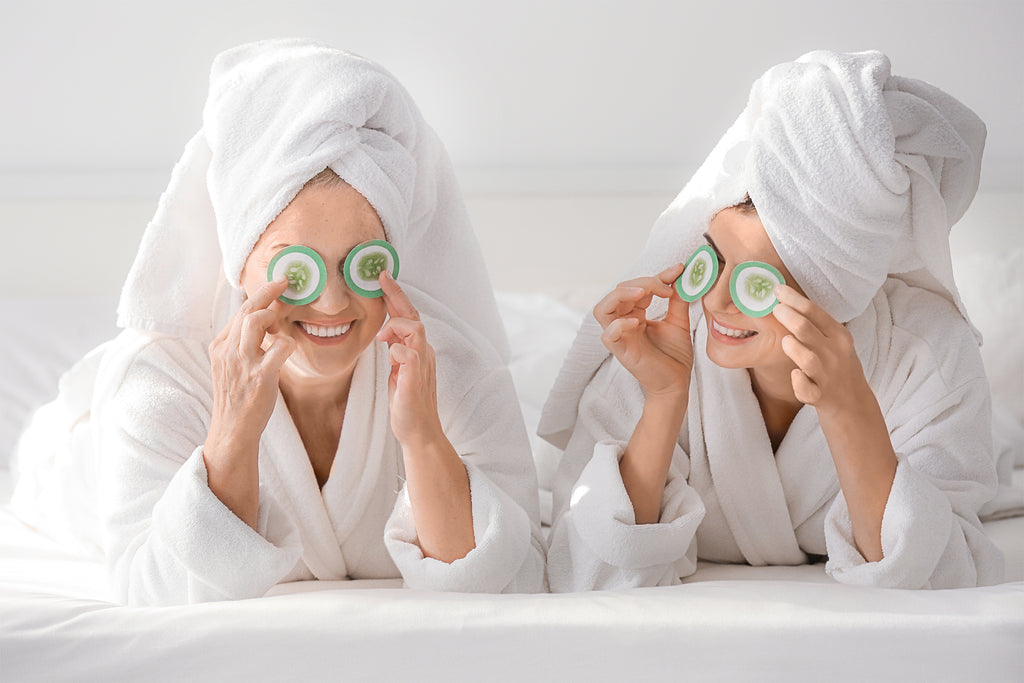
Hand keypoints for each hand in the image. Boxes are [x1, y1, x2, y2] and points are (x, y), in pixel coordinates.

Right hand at [207, 278, 295, 449]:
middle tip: (285, 283)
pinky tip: (287, 349)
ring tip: (280, 328)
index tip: (276, 285)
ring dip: (273, 317)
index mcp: (219, 346)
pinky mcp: (260, 377)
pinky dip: (288, 343)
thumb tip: (263, 321)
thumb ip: (242, 344)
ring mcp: (243, 363)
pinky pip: (279, 347)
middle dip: (268, 292)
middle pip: (247, 310)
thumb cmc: (237, 397)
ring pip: (256, 321)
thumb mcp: (231, 365)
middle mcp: (228, 351)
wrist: (232, 430)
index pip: (239, 311)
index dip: (260, 295)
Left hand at [376, 272, 443, 447]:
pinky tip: (390, 358)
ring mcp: (422, 364)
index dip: (397, 296)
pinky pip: (409, 354)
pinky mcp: (416, 379)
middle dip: (398, 294)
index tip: (383, 278)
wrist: (418, 431)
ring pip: (416, 329)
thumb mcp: (398, 370)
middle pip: (414, 316)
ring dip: (396, 325)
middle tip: (382, 277)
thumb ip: (396, 350)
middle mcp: (424, 352)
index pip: (409, 317)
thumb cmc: (407, 402)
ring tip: (382, 336)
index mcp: (419, 350)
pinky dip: (396, 350)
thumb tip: (386, 332)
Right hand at [594, 263, 692, 397]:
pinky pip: (608, 334)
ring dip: (622, 295)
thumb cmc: (674, 356)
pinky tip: (638, 322)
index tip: (679, 270)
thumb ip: (677, 300)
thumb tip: (682, 276)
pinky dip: (619, 324)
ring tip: (644, 293)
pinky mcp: (620, 351)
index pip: (638, 287)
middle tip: (666, 287)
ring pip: (603, 308)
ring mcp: (620, 336)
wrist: (677, 383)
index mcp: (635, 314)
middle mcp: (624, 322)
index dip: (657, 276)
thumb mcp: (679, 321)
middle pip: (619, 291)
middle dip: (643, 283)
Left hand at [771, 284, 869, 413]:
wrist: (855, 407)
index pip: (815, 312)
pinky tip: (795, 375)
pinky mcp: (821, 398)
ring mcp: (828, 377)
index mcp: (839, 337)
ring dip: (794, 348)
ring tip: (786, 341)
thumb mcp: (835, 344)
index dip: (794, 299)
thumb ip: (817, 327)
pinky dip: (799, 382)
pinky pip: (807, 389)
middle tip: (774, 309)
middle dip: (789, 316)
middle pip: (807, 330)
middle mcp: (835, 354)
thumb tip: (786, 302)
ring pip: (807, 359)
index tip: (776, 289)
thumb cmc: (837, 369)